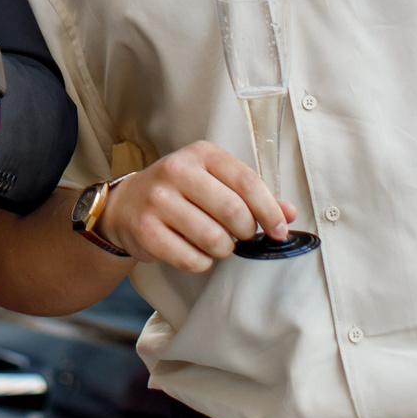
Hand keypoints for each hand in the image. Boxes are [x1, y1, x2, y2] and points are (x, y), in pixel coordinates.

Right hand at [98, 141, 294, 272]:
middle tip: (241, 237)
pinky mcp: (145, 230)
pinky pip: (191, 259)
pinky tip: (196, 252)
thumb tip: (289, 214)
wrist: (126, 204)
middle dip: (246, 233)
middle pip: (233, 211)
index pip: (247, 182)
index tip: (278, 231)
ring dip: (224, 250)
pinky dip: (202, 263)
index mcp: (201, 154)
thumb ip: (252, 195)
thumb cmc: (181, 192)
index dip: (269, 211)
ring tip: (217, 244)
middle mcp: (176, 170)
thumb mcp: (215, 181)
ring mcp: (158, 200)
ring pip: (213, 239)